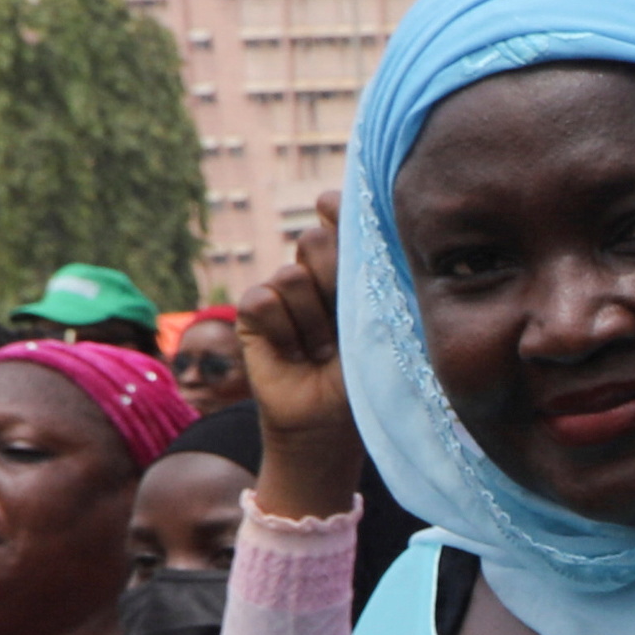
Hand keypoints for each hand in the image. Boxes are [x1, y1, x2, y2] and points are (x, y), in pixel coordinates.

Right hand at [237, 201, 359, 518]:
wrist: (331, 422)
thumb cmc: (370, 374)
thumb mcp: (382, 322)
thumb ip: (374, 274)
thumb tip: (356, 223)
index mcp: (354, 267)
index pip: (342, 219)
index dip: (340, 212)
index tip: (340, 215)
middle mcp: (315, 272)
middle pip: (315, 242)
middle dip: (336, 282)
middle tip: (347, 323)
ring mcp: (283, 291)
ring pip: (291, 276)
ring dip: (314, 321)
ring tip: (325, 350)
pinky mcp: (253, 314)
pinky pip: (262, 300)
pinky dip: (283, 331)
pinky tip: (295, 353)